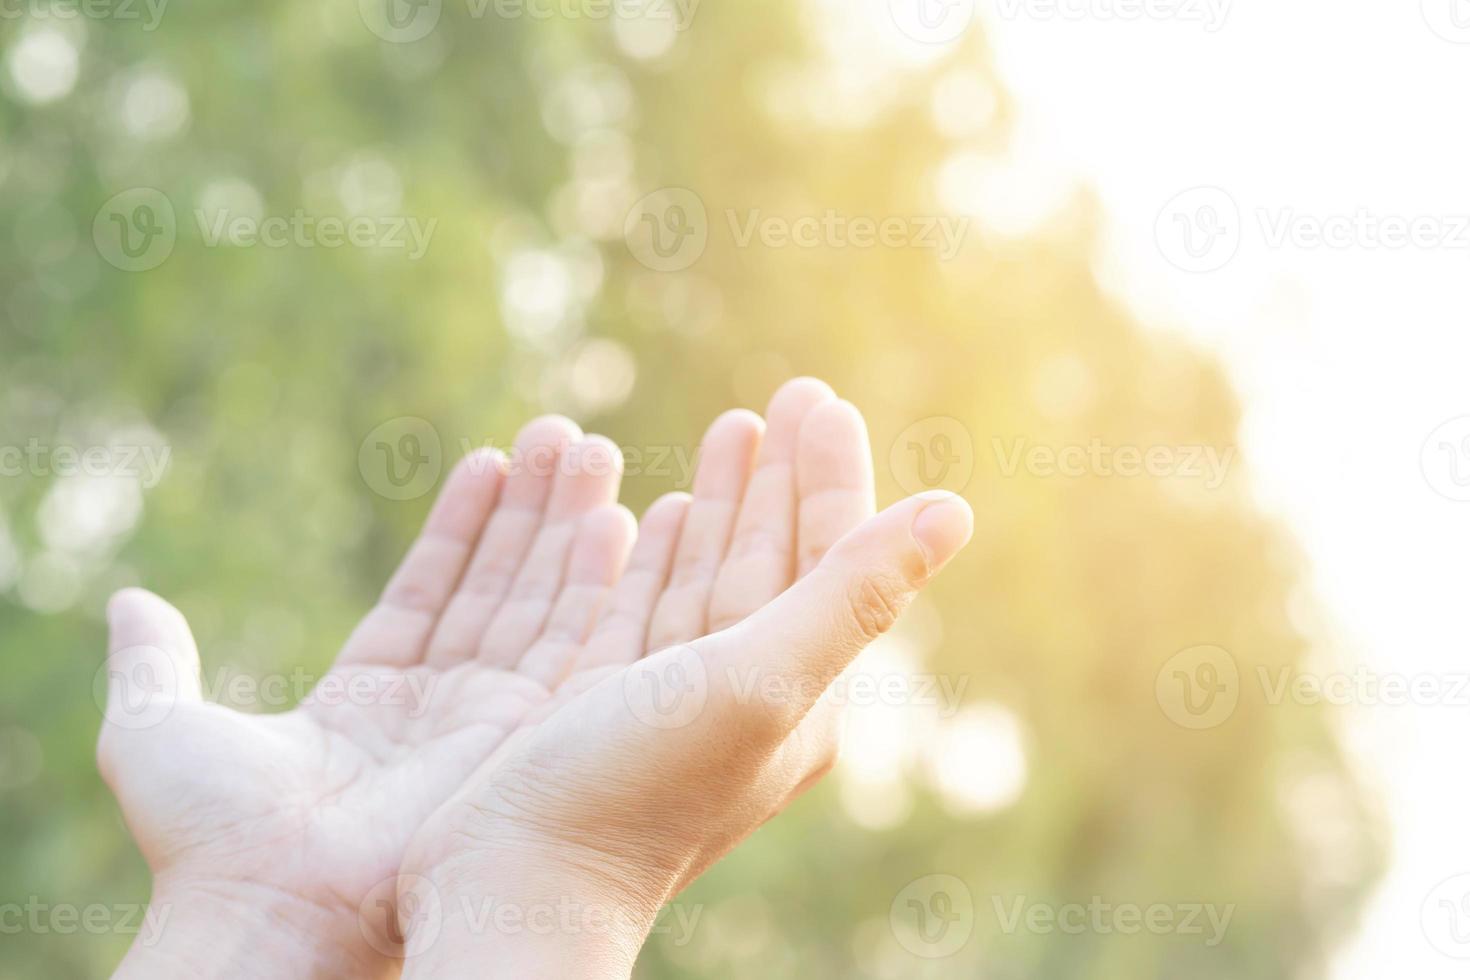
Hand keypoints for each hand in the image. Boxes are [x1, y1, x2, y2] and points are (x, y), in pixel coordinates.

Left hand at [98, 412, 642, 975]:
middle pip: (498, 587)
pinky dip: (588, 580)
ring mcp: (486, 721)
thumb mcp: (156, 728)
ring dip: (568, 527)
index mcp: (368, 699)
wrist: (270, 908)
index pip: (429, 592)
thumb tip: (128, 599)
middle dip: (533, 512)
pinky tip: (607, 517)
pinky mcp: (523, 737)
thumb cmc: (210, 838)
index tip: (492, 461)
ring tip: (590, 450)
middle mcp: (439, 707)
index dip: (461, 527)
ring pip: (539, 604)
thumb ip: (154, 660)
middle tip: (564, 437)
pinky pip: (566, 644)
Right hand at [397, 382, 973, 977]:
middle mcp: (745, 694)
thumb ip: (853, 595)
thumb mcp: (759, 681)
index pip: (829, 559)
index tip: (818, 400)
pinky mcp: (607, 703)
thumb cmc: (635, 790)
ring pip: (710, 577)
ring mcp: (674, 699)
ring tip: (730, 431)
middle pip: (773, 560)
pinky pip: (647, 607)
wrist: (513, 888)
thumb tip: (954, 511)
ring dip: (722, 505)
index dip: (830, 477)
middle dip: (780, 477)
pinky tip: (658, 515)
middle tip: (785, 397)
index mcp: (799, 690)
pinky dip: (658, 555)